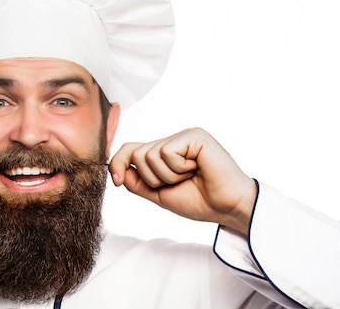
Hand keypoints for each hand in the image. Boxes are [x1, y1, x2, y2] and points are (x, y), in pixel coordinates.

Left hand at [109, 127, 256, 234]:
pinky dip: (178, 169)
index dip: (117, 162)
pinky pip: (166, 153)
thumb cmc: (199, 201)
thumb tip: (117, 171)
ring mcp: (183, 136)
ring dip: (167, 176)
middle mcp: (172, 141)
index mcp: (164, 153)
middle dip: (152, 179)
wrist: (226, 208)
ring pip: (149, 155)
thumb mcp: (159, 194)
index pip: (130, 149)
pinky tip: (196, 169)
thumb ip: (137, 182)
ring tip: (189, 177)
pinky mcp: (194, 135)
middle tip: (178, 183)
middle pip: (136, 154)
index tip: (117, 181)